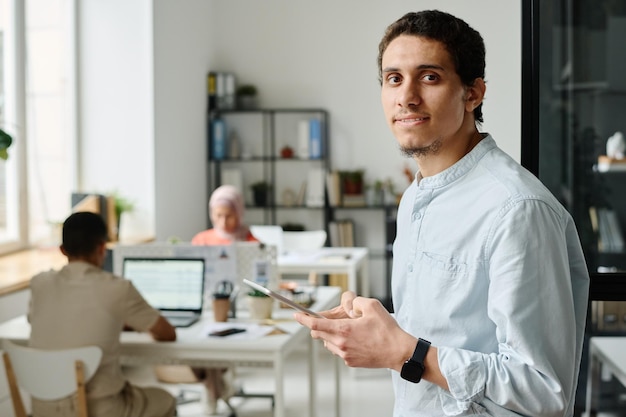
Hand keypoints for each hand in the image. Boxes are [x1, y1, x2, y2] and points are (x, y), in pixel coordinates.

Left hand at [294, 293, 414, 369]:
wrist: (398, 352)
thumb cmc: (387, 330)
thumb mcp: (372, 306)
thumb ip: (355, 301)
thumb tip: (348, 305)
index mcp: (343, 330)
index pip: (315, 324)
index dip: (303, 319)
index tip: (296, 315)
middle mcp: (341, 344)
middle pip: (318, 333)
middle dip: (320, 324)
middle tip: (332, 317)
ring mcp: (345, 355)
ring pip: (327, 342)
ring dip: (331, 334)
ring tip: (350, 328)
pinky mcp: (350, 362)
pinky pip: (338, 350)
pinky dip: (341, 342)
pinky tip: (356, 338)